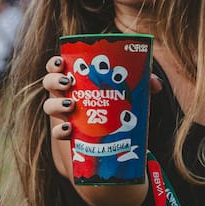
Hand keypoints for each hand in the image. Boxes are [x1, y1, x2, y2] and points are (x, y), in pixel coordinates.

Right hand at [42, 55, 162, 149]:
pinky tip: (69, 129)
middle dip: (54, 80)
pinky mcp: (67, 134)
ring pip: (49, 106)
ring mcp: (63, 115)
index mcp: (74, 80)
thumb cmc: (113, 108)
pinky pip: (56, 132)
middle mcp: (64, 95)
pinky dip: (60, 130)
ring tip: (72, 106)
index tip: (61, 62)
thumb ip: (141, 85)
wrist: (107, 142)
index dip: (54, 63)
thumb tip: (156, 85)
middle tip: (68, 82)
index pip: (56, 67)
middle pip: (48, 83)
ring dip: (57, 104)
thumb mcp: (126, 94)